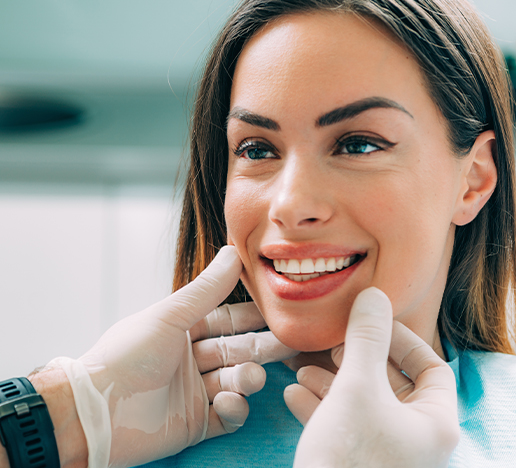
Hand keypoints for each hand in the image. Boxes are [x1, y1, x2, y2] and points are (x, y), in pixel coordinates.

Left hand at [49, 246, 296, 467]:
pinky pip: (227, 416)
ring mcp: (195, 392)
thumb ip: (206, 289)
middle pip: (237, 350)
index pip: (227, 320)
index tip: (279, 310)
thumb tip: (234, 252)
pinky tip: (228, 403)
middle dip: (262, 347)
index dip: (253, 316)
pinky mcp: (196, 423)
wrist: (94, 412)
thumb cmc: (126, 356)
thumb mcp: (169, 316)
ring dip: (247, 378)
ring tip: (251, 377)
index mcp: (184, 330)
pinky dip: (233, 409)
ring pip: (235, 381)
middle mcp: (192, 359)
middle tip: (290, 343)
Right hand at [285, 287, 458, 467]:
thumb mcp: (356, 387)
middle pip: (391, 383)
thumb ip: (366, 338)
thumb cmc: (348, 457)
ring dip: (332, 382)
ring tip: (302, 368)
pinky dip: (321, 407)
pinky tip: (294, 394)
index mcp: (433, 424)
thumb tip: (374, 294)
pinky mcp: (357, 464)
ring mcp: (385, 454)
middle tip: (331, 346)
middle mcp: (414, 440)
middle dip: (356, 360)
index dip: (401, 339)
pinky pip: (344, 426)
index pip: (431, 367)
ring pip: (362, 404)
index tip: (368, 324)